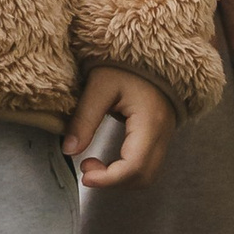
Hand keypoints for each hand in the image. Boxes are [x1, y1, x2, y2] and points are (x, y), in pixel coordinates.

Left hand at [64, 66, 174, 189]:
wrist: (151, 51)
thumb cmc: (125, 64)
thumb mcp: (100, 86)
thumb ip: (84, 118)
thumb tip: (68, 151)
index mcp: (149, 122)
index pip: (133, 167)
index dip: (108, 179)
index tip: (83, 174)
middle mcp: (163, 134)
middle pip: (143, 178)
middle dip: (113, 182)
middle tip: (86, 166)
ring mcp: (165, 137)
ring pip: (147, 176)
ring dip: (120, 179)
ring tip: (94, 163)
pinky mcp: (161, 137)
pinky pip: (147, 166)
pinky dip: (127, 171)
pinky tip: (108, 159)